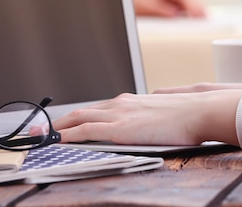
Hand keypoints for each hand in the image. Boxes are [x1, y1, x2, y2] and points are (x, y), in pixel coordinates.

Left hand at [52, 91, 241, 146]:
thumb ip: (151, 110)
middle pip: (81, 111)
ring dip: (59, 127)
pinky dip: (70, 134)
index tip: (64, 123)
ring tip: (43, 135)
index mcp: (130, 101)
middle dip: (60, 121)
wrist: (199, 112)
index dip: (77, 117)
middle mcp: (120, 104)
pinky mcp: (120, 127)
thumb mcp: (163, 110)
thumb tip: (152, 107)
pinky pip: (87, 130)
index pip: (96, 109)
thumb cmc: (188, 113)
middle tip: (42, 129)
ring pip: (78, 118)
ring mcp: (119, 114)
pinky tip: (59, 140)